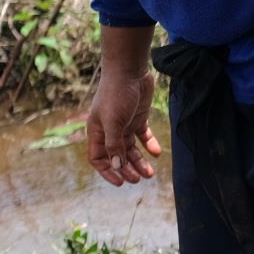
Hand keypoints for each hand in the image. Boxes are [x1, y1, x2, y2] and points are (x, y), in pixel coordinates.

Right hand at [85, 68, 160, 184]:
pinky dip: (149, 145)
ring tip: (150, 174)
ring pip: (131, 149)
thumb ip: (114, 144)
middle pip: (117, 156)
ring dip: (139, 161)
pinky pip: (143, 136)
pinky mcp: (138, 117)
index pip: (98, 158)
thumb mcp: (113, 121)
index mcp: (97, 132)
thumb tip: (117, 166)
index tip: (121, 182)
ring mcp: (124, 124)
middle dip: (127, 169)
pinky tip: (157, 153)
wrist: (130, 70)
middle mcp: (109, 130)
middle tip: (139, 179)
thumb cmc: (116, 94)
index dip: (108, 171)